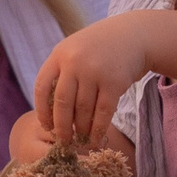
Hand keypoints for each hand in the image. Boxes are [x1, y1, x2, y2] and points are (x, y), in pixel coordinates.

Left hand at [32, 13, 151, 146]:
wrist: (134, 35)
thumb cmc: (101, 47)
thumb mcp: (75, 49)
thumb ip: (61, 72)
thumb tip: (51, 112)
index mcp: (59, 54)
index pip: (41, 87)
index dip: (42, 110)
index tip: (46, 125)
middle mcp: (75, 62)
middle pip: (62, 103)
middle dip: (61, 126)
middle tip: (63, 141)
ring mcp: (95, 72)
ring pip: (83, 110)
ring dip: (81, 129)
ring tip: (80, 140)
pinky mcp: (114, 82)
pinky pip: (103, 112)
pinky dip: (98, 128)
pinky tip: (95, 138)